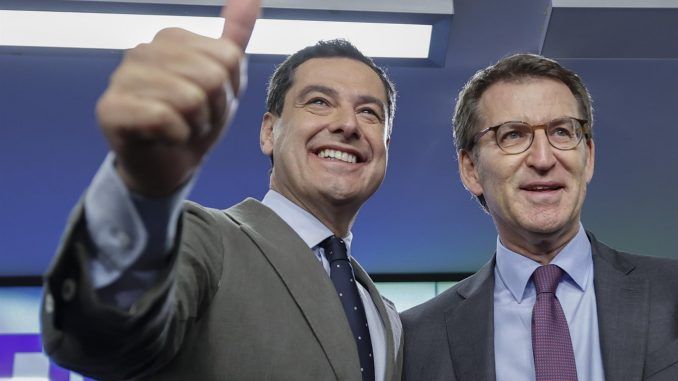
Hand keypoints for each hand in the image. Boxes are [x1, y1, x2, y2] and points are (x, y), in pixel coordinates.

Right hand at [96, 0, 259, 195]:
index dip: (229, 90)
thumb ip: (235, 38)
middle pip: (212, 77)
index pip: (228, 58)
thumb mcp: (224, 80)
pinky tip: (164, 138)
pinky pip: (165, 118)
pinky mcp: (110, 109)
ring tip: (181, 128)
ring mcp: (121, 77)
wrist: (168, 165)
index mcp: (170, 38)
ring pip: (190, 98)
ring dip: (195, 125)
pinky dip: (176, 136)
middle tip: (195, 120)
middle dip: (213, 109)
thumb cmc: (195, 120)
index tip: (210, 102)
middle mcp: (142, 50)